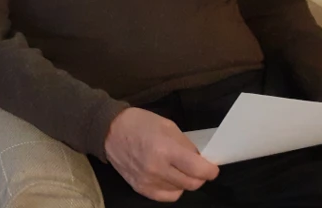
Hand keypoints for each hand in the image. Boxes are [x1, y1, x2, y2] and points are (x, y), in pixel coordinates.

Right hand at [104, 108, 219, 201]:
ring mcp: (148, 181)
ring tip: (176, 168)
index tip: (211, 167)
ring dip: (184, 181)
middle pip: (192, 183)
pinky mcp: (141, 189)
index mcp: (165, 150)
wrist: (109, 131)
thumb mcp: (167, 126)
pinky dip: (172, 188)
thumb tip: (200, 160)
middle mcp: (157, 169)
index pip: (198, 170)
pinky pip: (167, 196)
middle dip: (199, 176)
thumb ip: (186, 145)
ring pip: (181, 190)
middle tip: (195, 166)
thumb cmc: (140, 123)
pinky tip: (168, 177)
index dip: (210, 170)